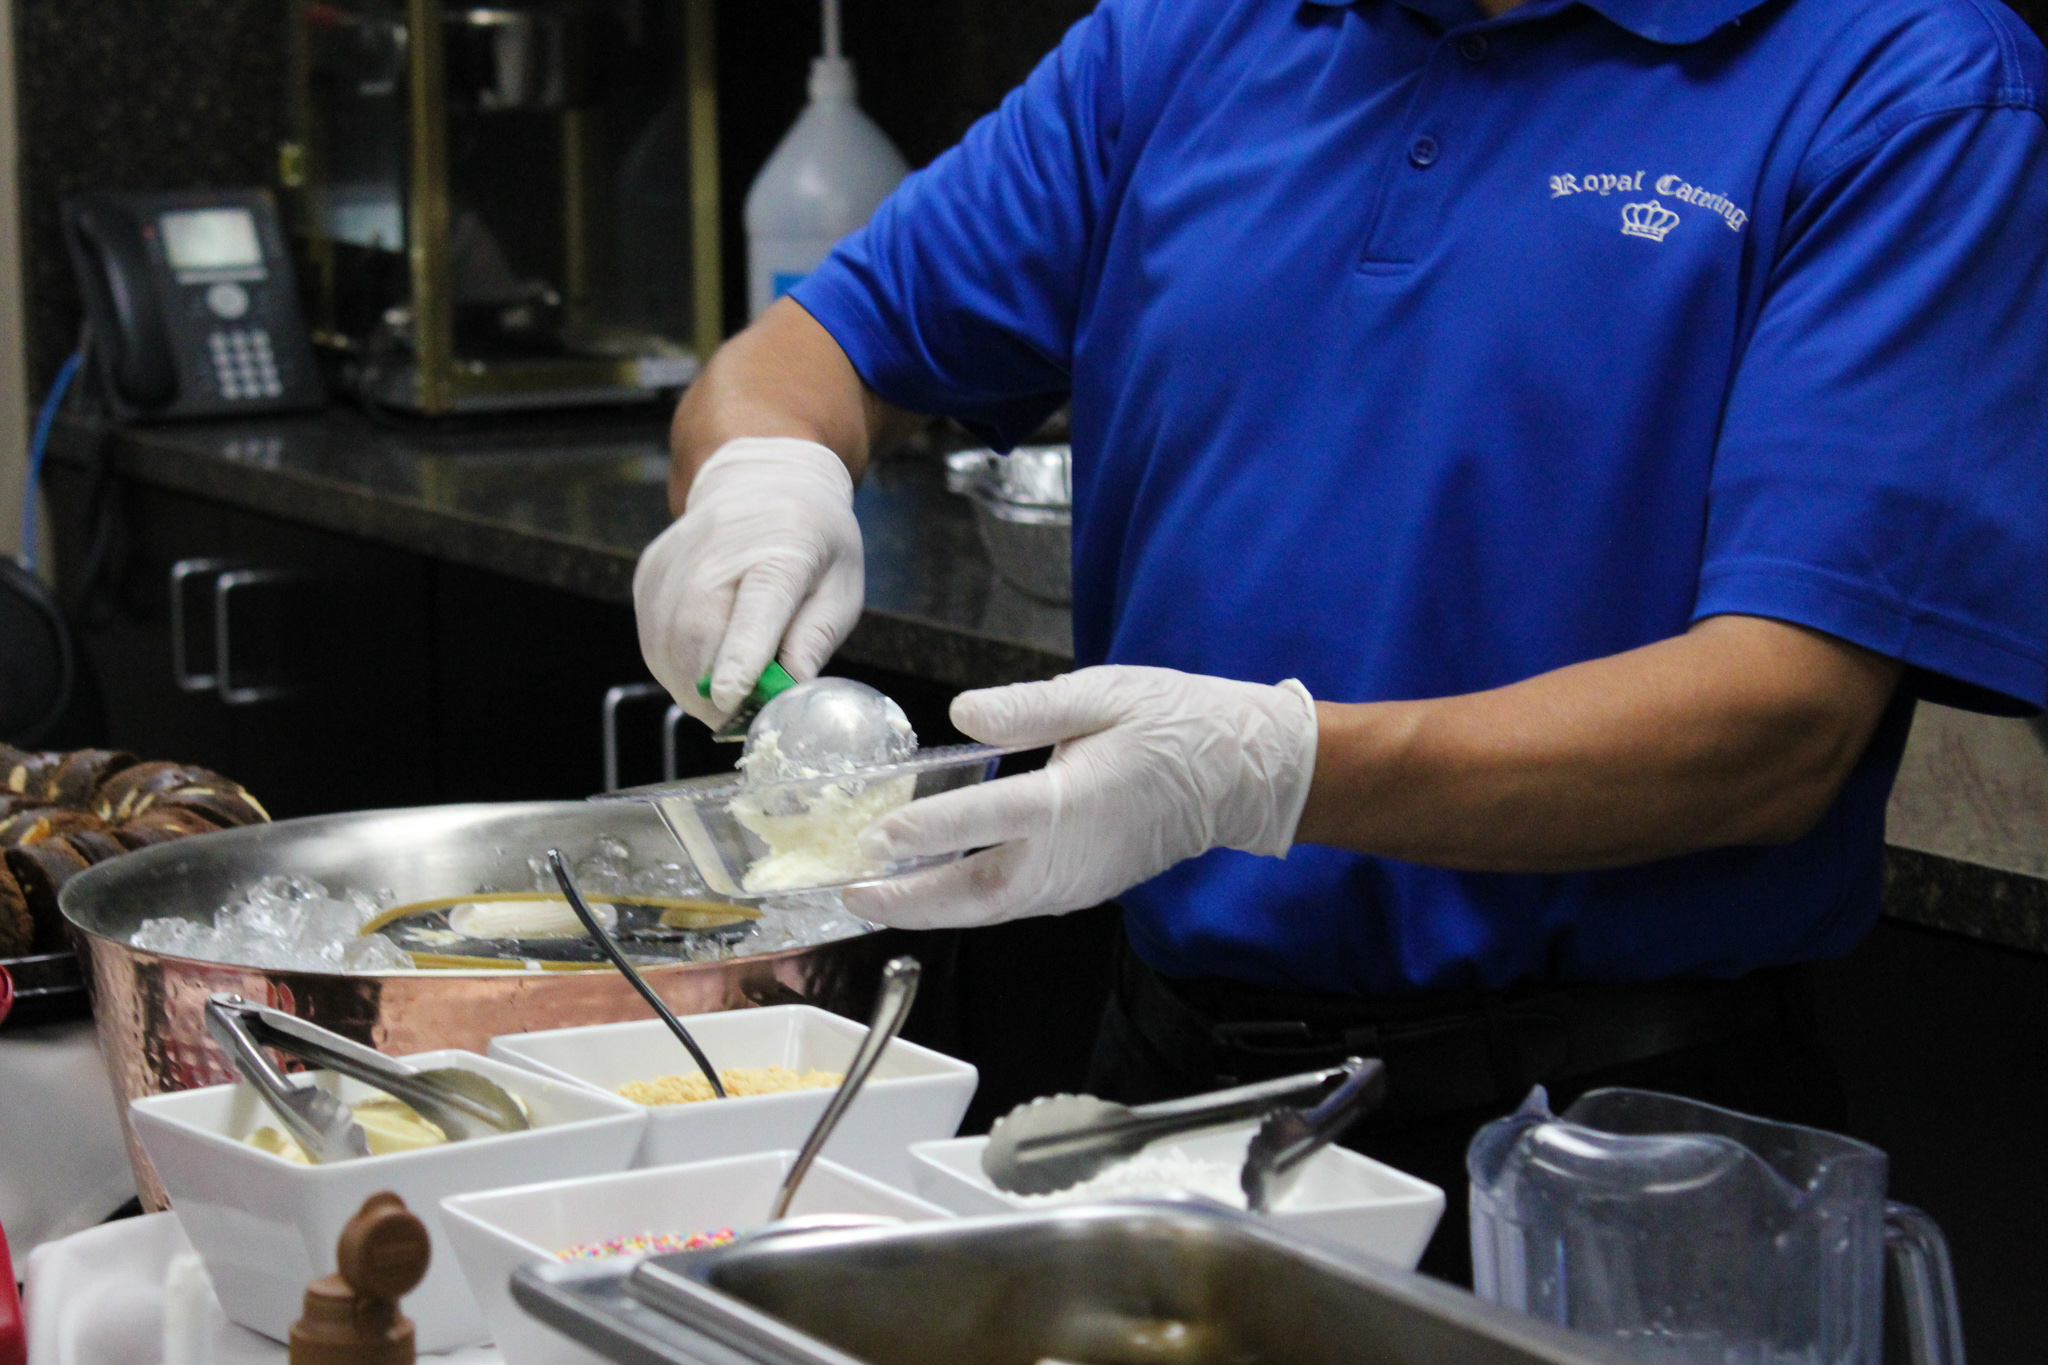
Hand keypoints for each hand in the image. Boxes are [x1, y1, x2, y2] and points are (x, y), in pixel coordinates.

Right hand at [634, 437, 863, 723]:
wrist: (762, 479)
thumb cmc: (813, 539)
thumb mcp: (841, 586)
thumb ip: (816, 638)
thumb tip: (789, 690)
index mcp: (784, 547)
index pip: (756, 607)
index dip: (740, 656)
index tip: (729, 697)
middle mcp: (720, 547)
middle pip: (698, 631)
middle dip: (711, 692)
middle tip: (735, 719)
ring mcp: (677, 557)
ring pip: (667, 641)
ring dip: (689, 685)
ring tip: (720, 697)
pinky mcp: (651, 571)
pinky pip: (653, 635)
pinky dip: (673, 665)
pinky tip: (701, 665)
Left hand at [843, 666, 1319, 928]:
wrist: (1243, 775)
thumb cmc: (1177, 723)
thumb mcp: (1105, 693)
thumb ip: (1030, 708)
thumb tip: (963, 713)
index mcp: (1078, 799)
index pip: (992, 819)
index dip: (932, 829)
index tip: (878, 835)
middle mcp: (1073, 855)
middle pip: (979, 892)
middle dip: (909, 899)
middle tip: (850, 893)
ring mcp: (1078, 881)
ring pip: (991, 909)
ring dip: (929, 910)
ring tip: (872, 900)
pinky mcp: (1082, 889)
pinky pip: (1012, 906)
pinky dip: (963, 906)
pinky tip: (928, 891)